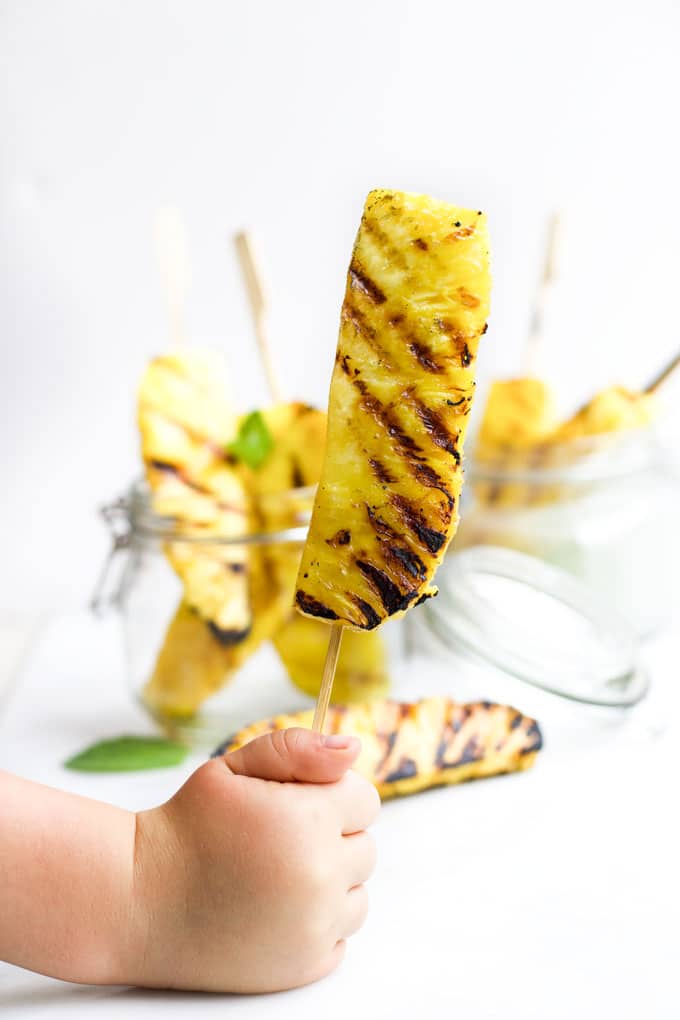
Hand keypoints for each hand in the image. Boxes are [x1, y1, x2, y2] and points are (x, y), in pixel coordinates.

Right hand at [129, 728, 379, 991]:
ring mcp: (315, 927)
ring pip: (357, 893)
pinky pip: (340, 936)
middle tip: (277, 839)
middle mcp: (320, 877)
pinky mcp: (304, 966)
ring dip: (329, 882)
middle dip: (331, 837)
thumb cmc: (187, 826)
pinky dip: (316, 923)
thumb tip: (353, 747)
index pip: (365, 799)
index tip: (293, 803)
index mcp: (308, 821)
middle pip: (365, 847)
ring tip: (275, 874)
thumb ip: (298, 749)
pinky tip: (274, 909)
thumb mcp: (234, 768)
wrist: (139, 900)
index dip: (329, 795)